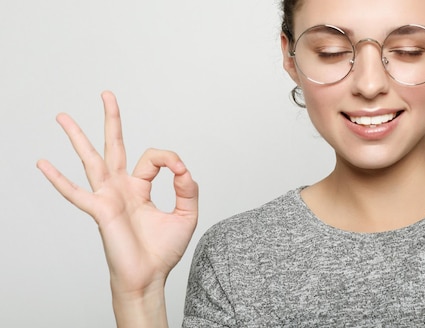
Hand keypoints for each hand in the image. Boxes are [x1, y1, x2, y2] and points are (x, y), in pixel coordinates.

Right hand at [37, 91, 198, 298]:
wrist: (150, 276)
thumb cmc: (163, 249)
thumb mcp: (186, 214)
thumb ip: (187, 188)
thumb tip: (182, 166)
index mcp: (140, 187)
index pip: (153, 158)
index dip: (170, 159)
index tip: (180, 170)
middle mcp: (121, 187)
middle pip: (114, 146)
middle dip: (111, 119)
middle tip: (106, 94)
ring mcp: (108, 197)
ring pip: (91, 160)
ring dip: (77, 137)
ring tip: (63, 116)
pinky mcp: (100, 211)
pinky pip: (76, 193)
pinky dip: (59, 179)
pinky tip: (43, 163)